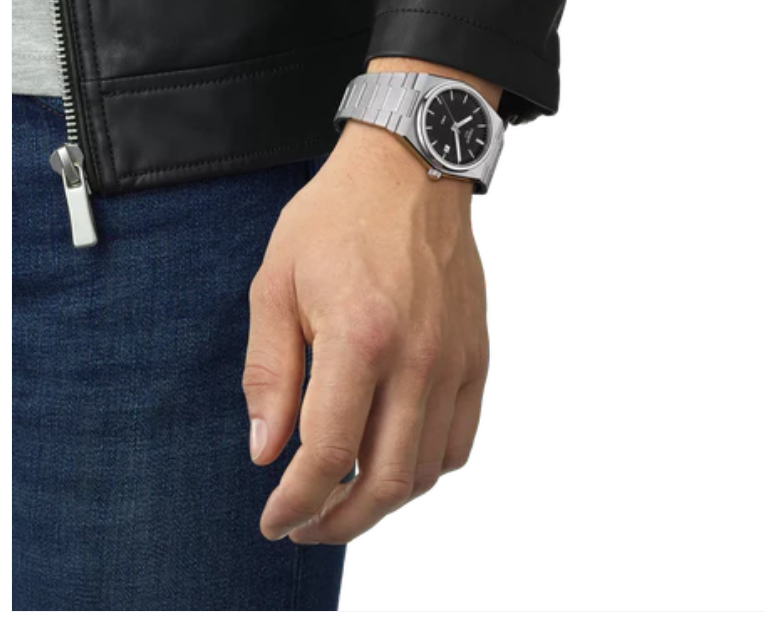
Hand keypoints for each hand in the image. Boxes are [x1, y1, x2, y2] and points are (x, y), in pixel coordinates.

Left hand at [244, 66, 492, 545]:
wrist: (410, 172)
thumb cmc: (337, 219)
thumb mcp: (276, 286)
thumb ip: (270, 375)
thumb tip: (267, 452)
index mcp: (359, 338)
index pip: (326, 454)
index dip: (295, 503)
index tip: (275, 521)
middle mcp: (417, 359)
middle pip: (385, 481)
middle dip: (339, 522)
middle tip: (307, 527)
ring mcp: (454, 361)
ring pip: (425, 471)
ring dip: (381, 501)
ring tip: (345, 497)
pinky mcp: (475, 358)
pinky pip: (458, 441)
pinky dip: (424, 468)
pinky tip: (393, 459)